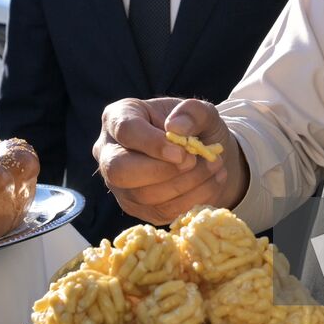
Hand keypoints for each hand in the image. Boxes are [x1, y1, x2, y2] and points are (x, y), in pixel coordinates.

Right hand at [93, 97, 248, 225]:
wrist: (203, 155)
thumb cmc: (194, 127)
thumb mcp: (201, 111)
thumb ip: (193, 112)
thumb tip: (176, 128)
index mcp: (118, 118)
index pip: (126, 130)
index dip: (153, 143)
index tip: (182, 152)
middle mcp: (109, 153)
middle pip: (119, 170)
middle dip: (162, 170)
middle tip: (193, 161)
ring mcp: (120, 185)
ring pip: (142, 195)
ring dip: (185, 184)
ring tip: (214, 167)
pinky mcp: (136, 209)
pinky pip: (160, 212)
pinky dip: (192, 199)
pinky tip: (213, 183)